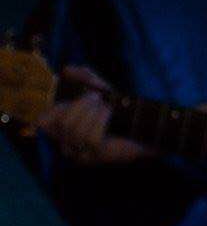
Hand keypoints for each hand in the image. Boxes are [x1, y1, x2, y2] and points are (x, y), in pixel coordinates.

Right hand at [34, 66, 152, 164]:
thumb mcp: (101, 90)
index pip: (43, 123)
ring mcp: (81, 152)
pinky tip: (108, 112)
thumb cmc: (119, 110)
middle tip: (95, 97)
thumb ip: (85, 78)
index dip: (52, 109)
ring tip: (105, 106)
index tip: (68, 99)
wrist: (145, 128)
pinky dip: (100, 121)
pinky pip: (91, 139)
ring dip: (91, 112)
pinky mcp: (97, 156)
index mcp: (64, 128)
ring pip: (75, 131)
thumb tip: (67, 68)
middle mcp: (68, 143)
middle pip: (62, 124)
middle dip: (79, 106)